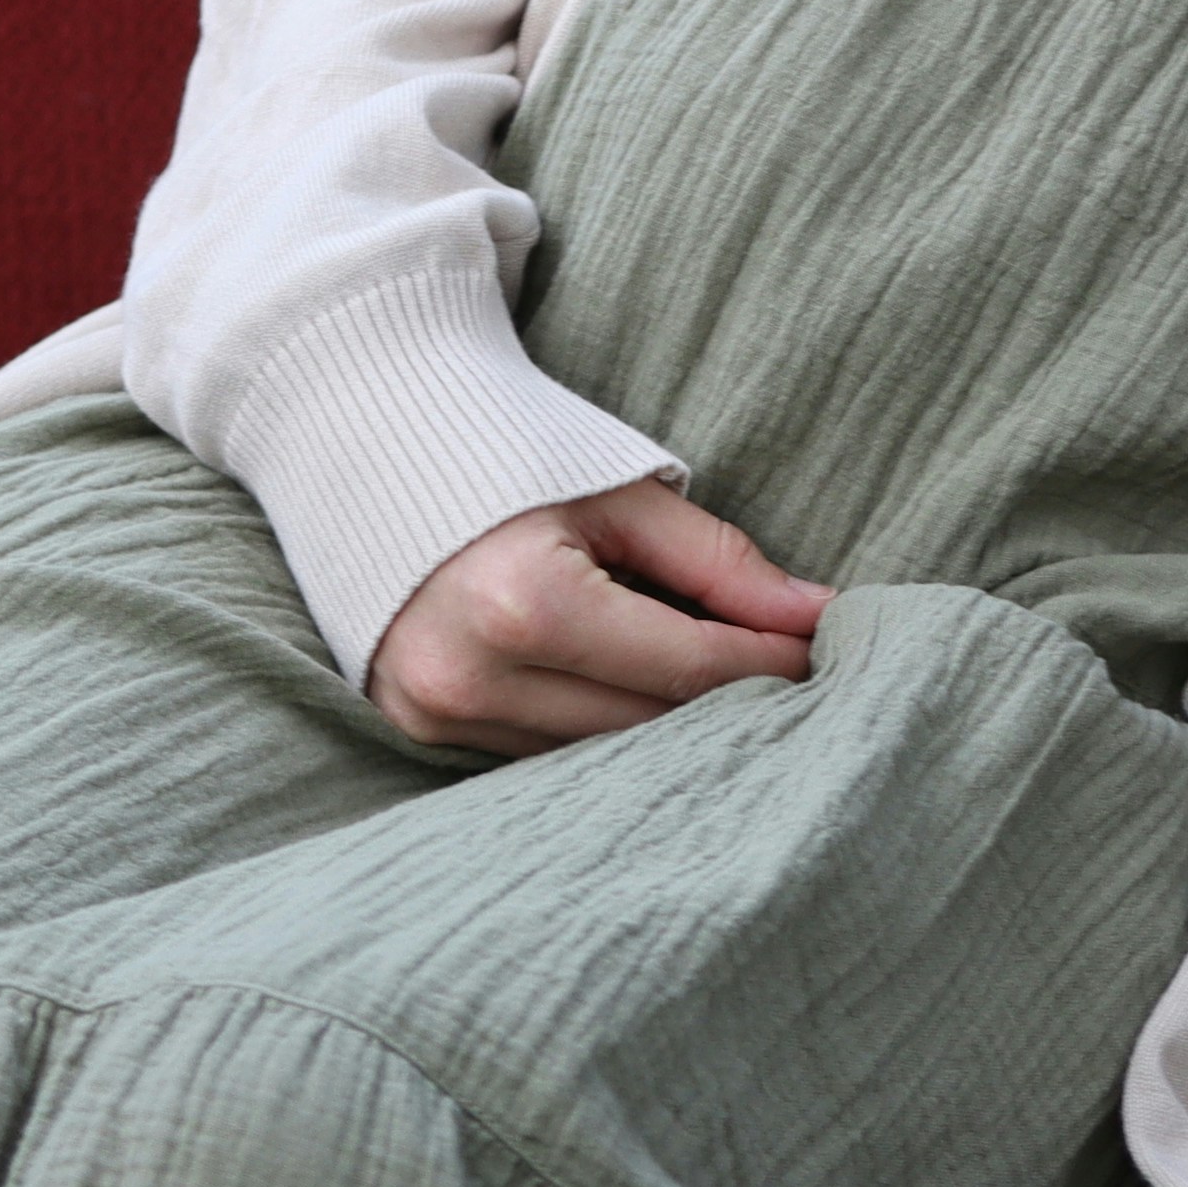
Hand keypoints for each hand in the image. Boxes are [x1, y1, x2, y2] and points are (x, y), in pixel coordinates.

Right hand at [366, 477, 829, 755]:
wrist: (360, 432)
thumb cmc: (502, 445)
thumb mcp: (619, 489)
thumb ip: (718, 561)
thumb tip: (815, 616)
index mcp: (526, 604)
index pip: (687, 667)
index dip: (769, 663)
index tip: (827, 650)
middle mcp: (473, 677)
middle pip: (649, 726)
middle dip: (729, 702)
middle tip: (791, 672)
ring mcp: (438, 714)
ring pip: (599, 754)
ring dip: (666, 726)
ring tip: (717, 680)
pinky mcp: (419, 729)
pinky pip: (542, 754)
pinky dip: (598, 730)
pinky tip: (637, 695)